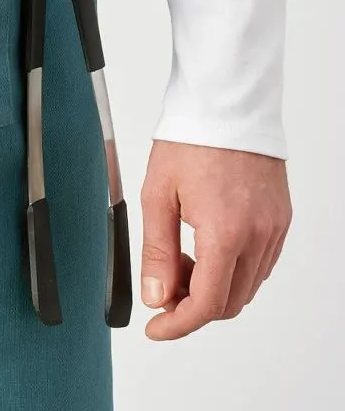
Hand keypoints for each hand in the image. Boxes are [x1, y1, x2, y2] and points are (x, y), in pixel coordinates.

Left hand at [139, 140, 290, 340]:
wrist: (226, 105)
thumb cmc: (191, 140)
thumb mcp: (158, 194)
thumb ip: (156, 250)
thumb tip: (155, 296)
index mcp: (224, 232)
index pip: (207, 304)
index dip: (178, 324)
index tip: (157, 329)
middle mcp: (257, 236)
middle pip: (229, 302)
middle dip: (192, 305)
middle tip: (162, 285)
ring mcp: (273, 229)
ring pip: (246, 286)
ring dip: (213, 287)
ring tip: (180, 259)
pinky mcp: (280, 220)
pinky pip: (259, 263)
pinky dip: (232, 269)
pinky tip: (204, 247)